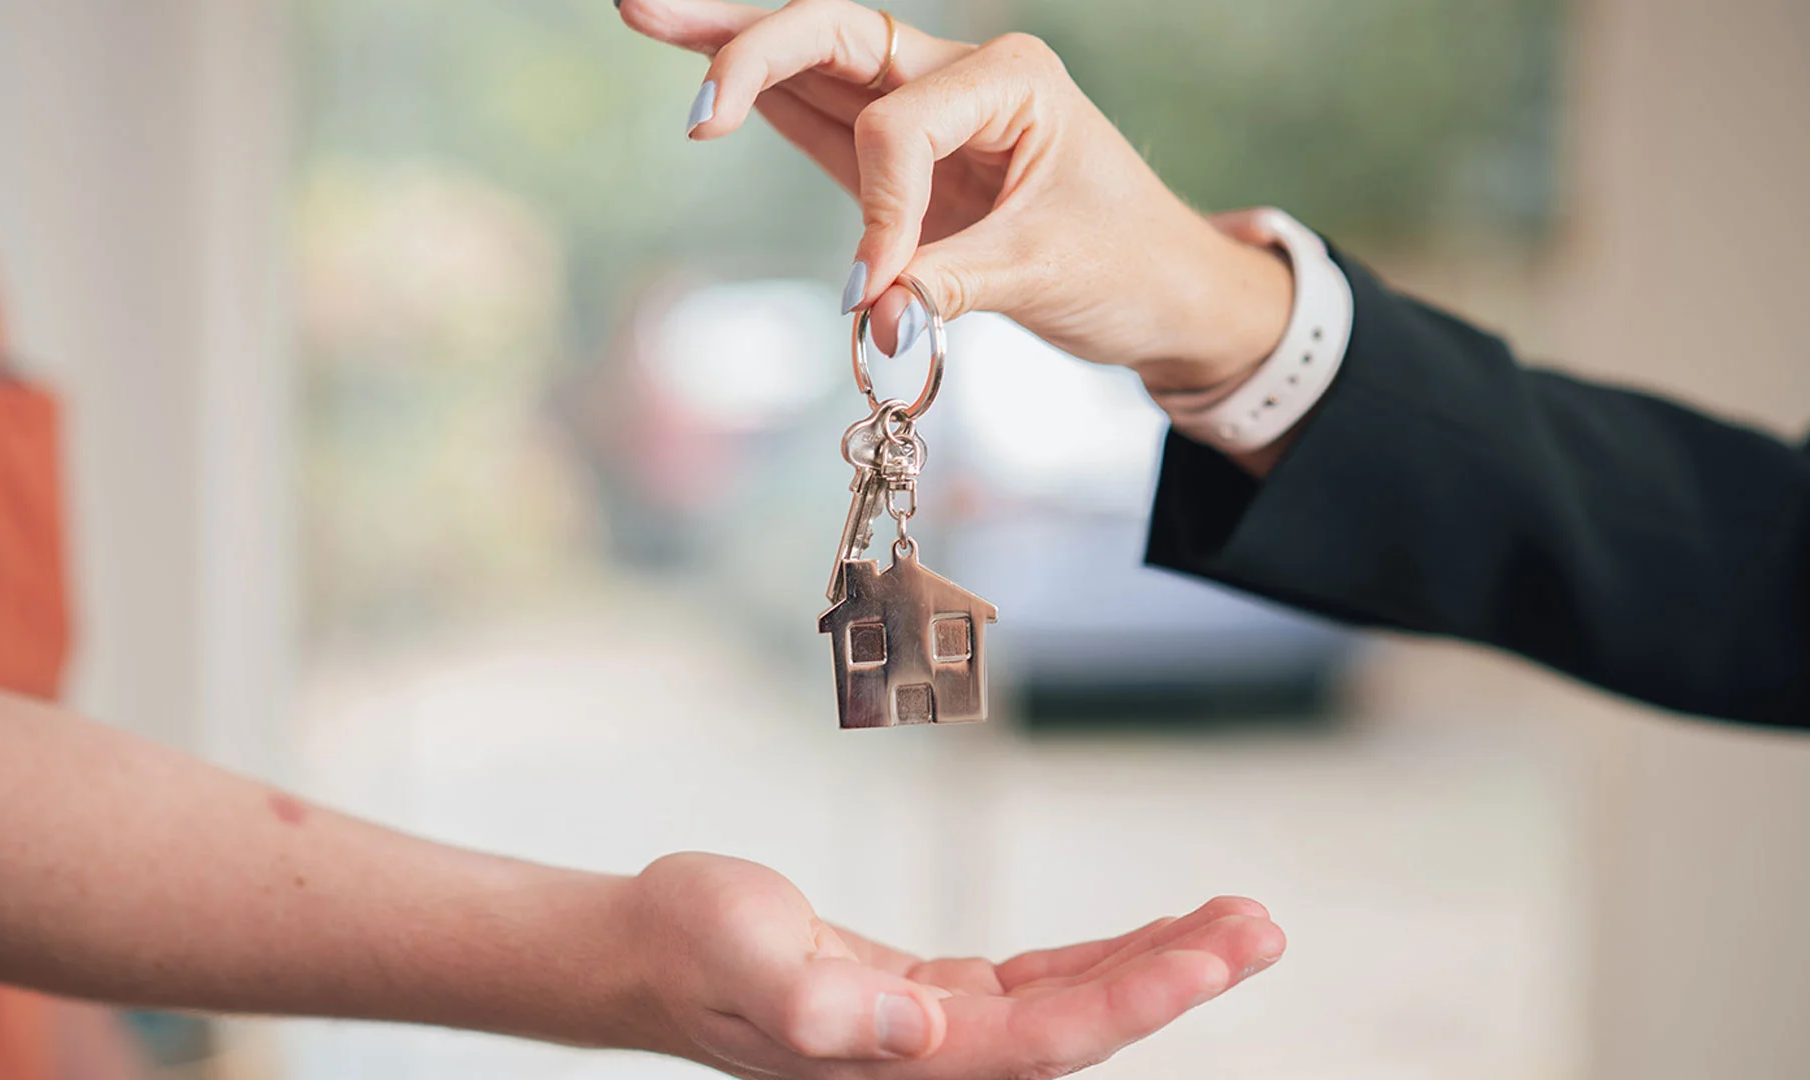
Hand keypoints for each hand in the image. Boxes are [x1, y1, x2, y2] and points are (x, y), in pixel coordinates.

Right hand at [616, 852, 1284, 1078]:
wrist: (649, 950)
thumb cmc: (690, 947)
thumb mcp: (742, 959)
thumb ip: (819, 1006)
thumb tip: (913, 1031)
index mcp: (907, 1064)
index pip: (1050, 1040)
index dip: (1138, 998)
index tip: (1213, 954)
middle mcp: (938, 1062)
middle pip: (1088, 1028)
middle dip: (1180, 977)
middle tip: (1262, 926)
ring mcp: (939, 1036)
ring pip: (1076, 1004)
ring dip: (1157, 962)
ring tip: (1237, 920)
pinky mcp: (933, 1002)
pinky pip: (1041, 984)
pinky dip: (1102, 958)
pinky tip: (1153, 934)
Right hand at [617, 0, 1294, 393]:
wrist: (1167, 294)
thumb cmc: (1129, 266)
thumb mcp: (1046, 274)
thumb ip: (948, 289)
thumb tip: (869, 322)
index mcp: (1010, 78)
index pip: (897, 127)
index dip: (877, 210)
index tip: (876, 292)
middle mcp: (963, 77)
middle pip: (832, 31)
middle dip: (742, 35)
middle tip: (644, 10)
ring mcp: (928, 113)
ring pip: (815, 64)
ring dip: (730, 46)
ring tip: (641, 10)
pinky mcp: (906, 164)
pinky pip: (823, 122)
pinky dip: (764, 103)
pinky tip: (703, 82)